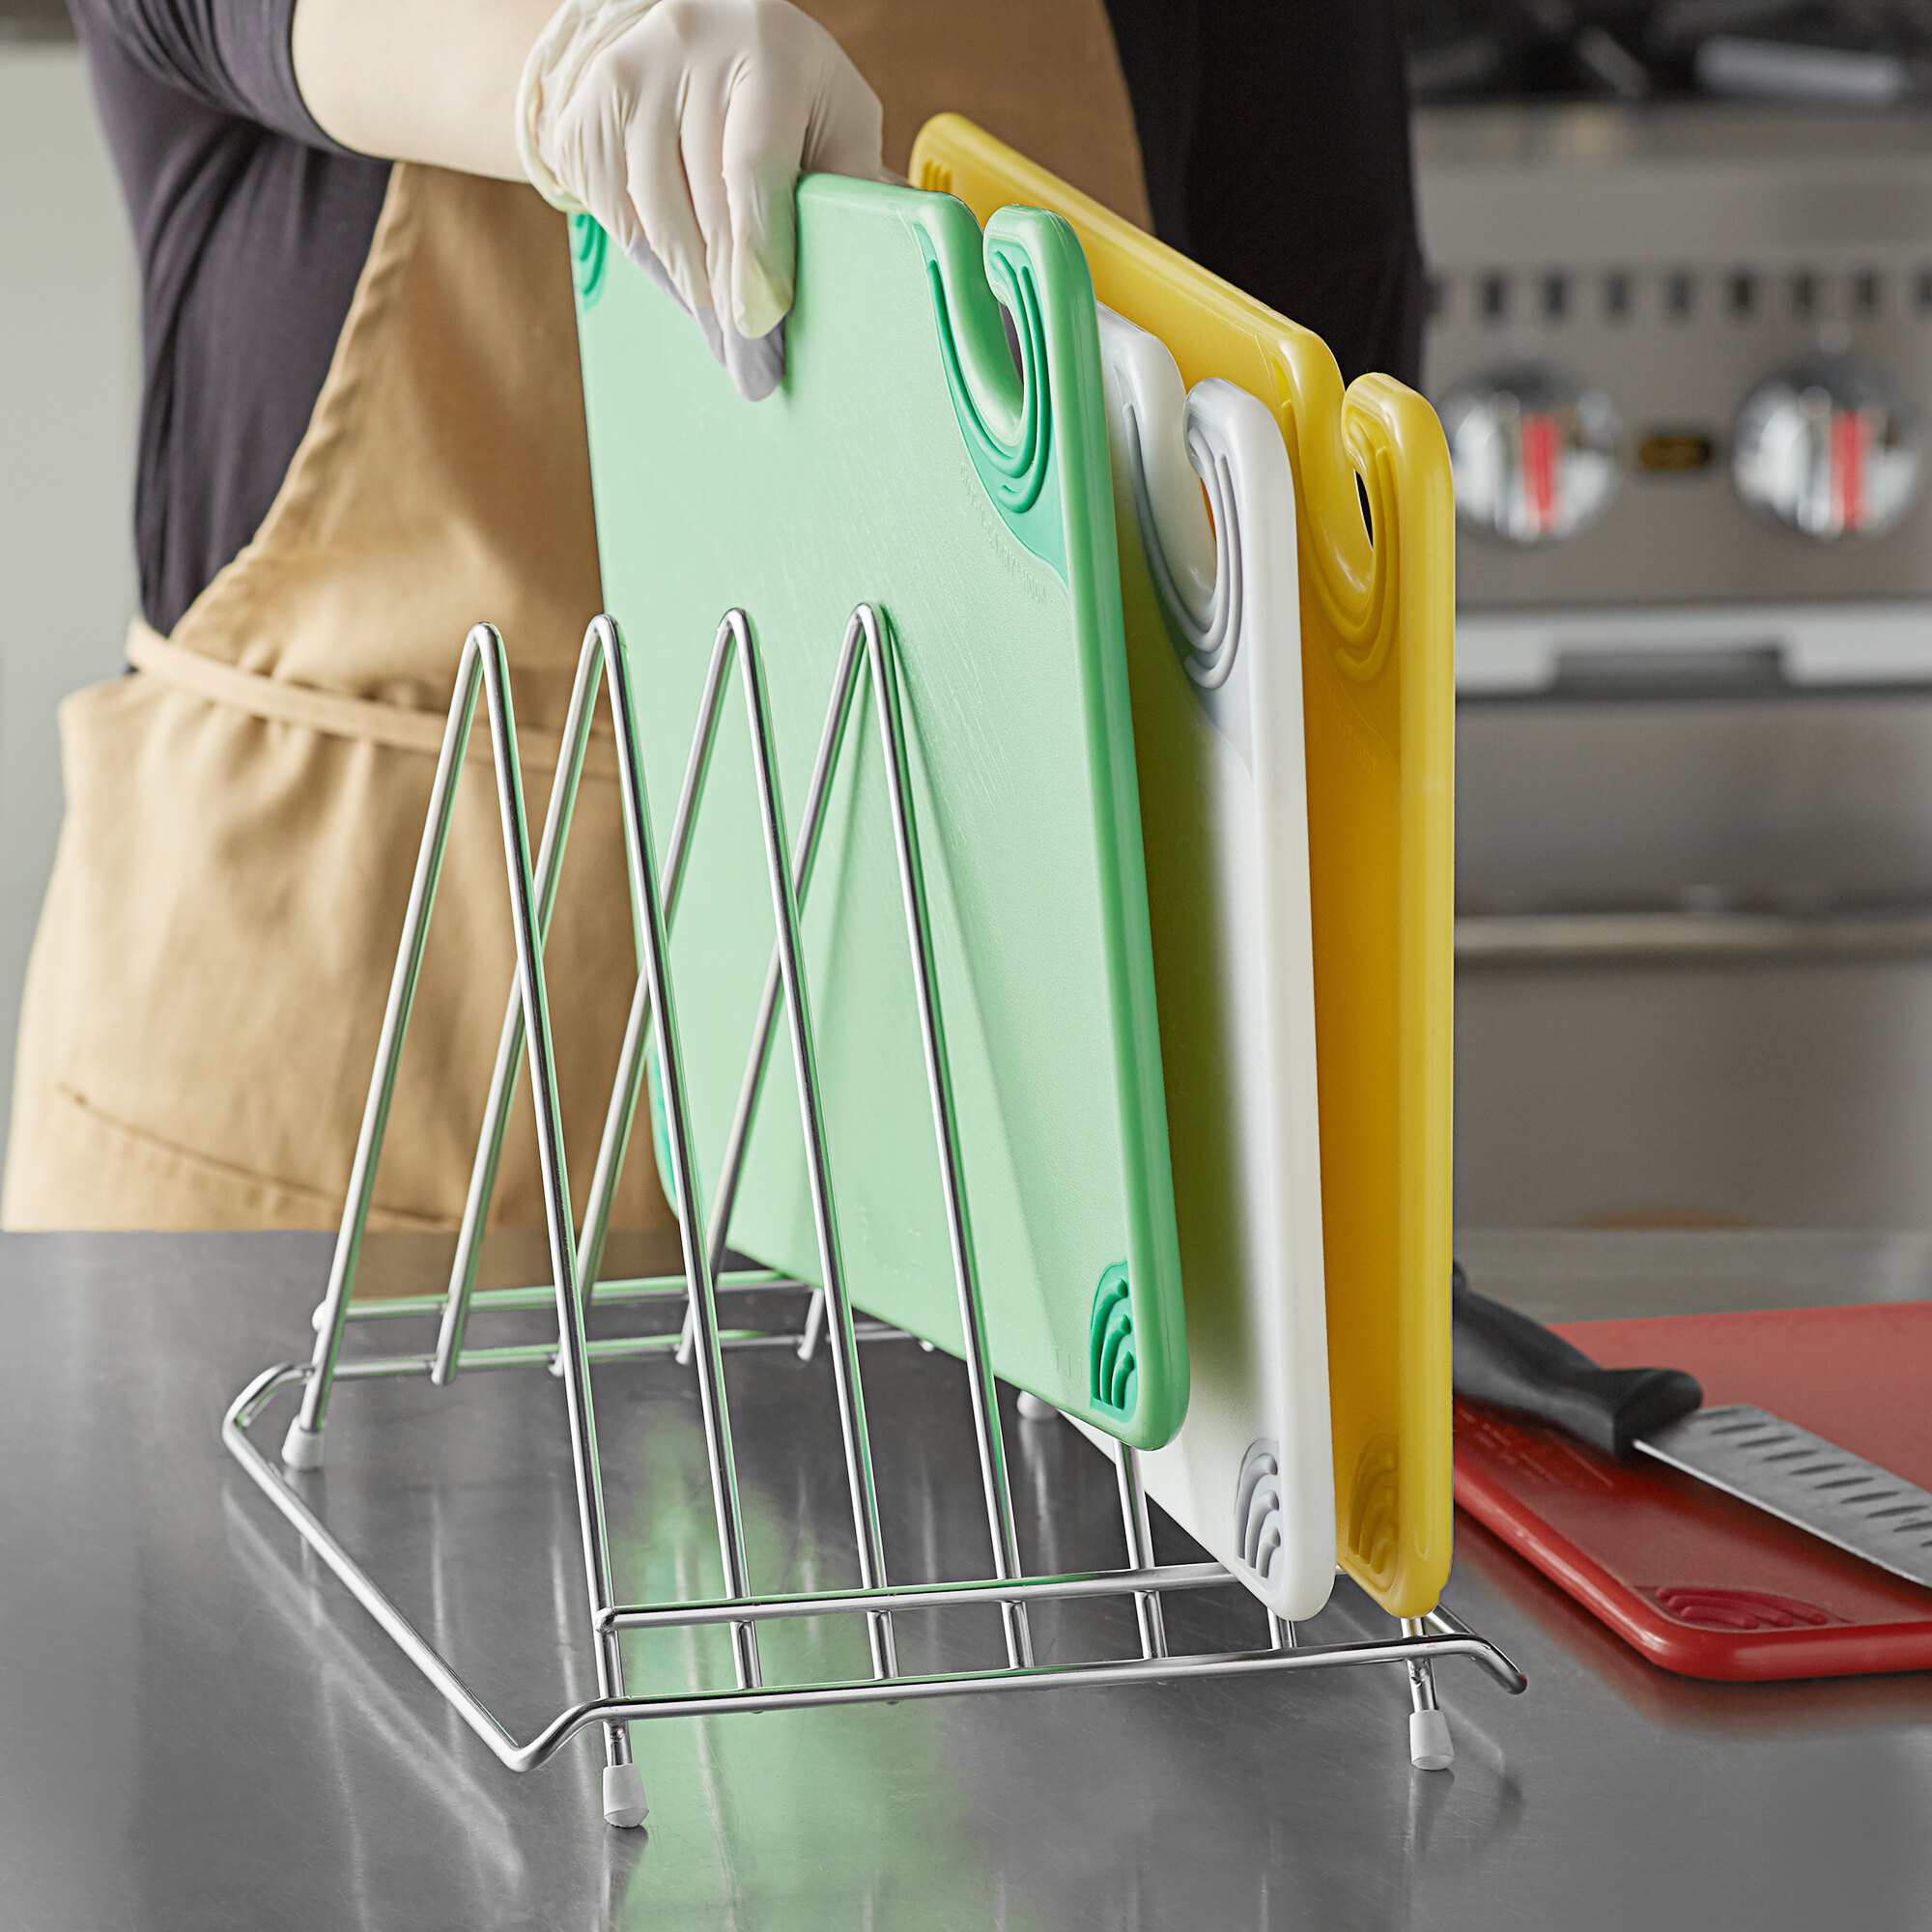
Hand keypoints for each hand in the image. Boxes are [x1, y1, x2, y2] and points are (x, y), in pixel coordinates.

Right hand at [521, 0, 882, 396]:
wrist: (698, 40)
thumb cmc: (789, 95)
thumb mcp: (836, 120)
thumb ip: (849, 185)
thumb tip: (871, 273)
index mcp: (768, 46)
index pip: (755, 166)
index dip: (759, 251)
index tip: (764, 318)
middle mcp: (688, 45)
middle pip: (704, 204)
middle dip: (731, 296)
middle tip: (752, 364)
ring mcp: (625, 74)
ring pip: (653, 218)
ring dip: (692, 287)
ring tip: (723, 325)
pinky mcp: (584, 112)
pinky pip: (614, 215)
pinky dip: (652, 262)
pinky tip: (685, 278)